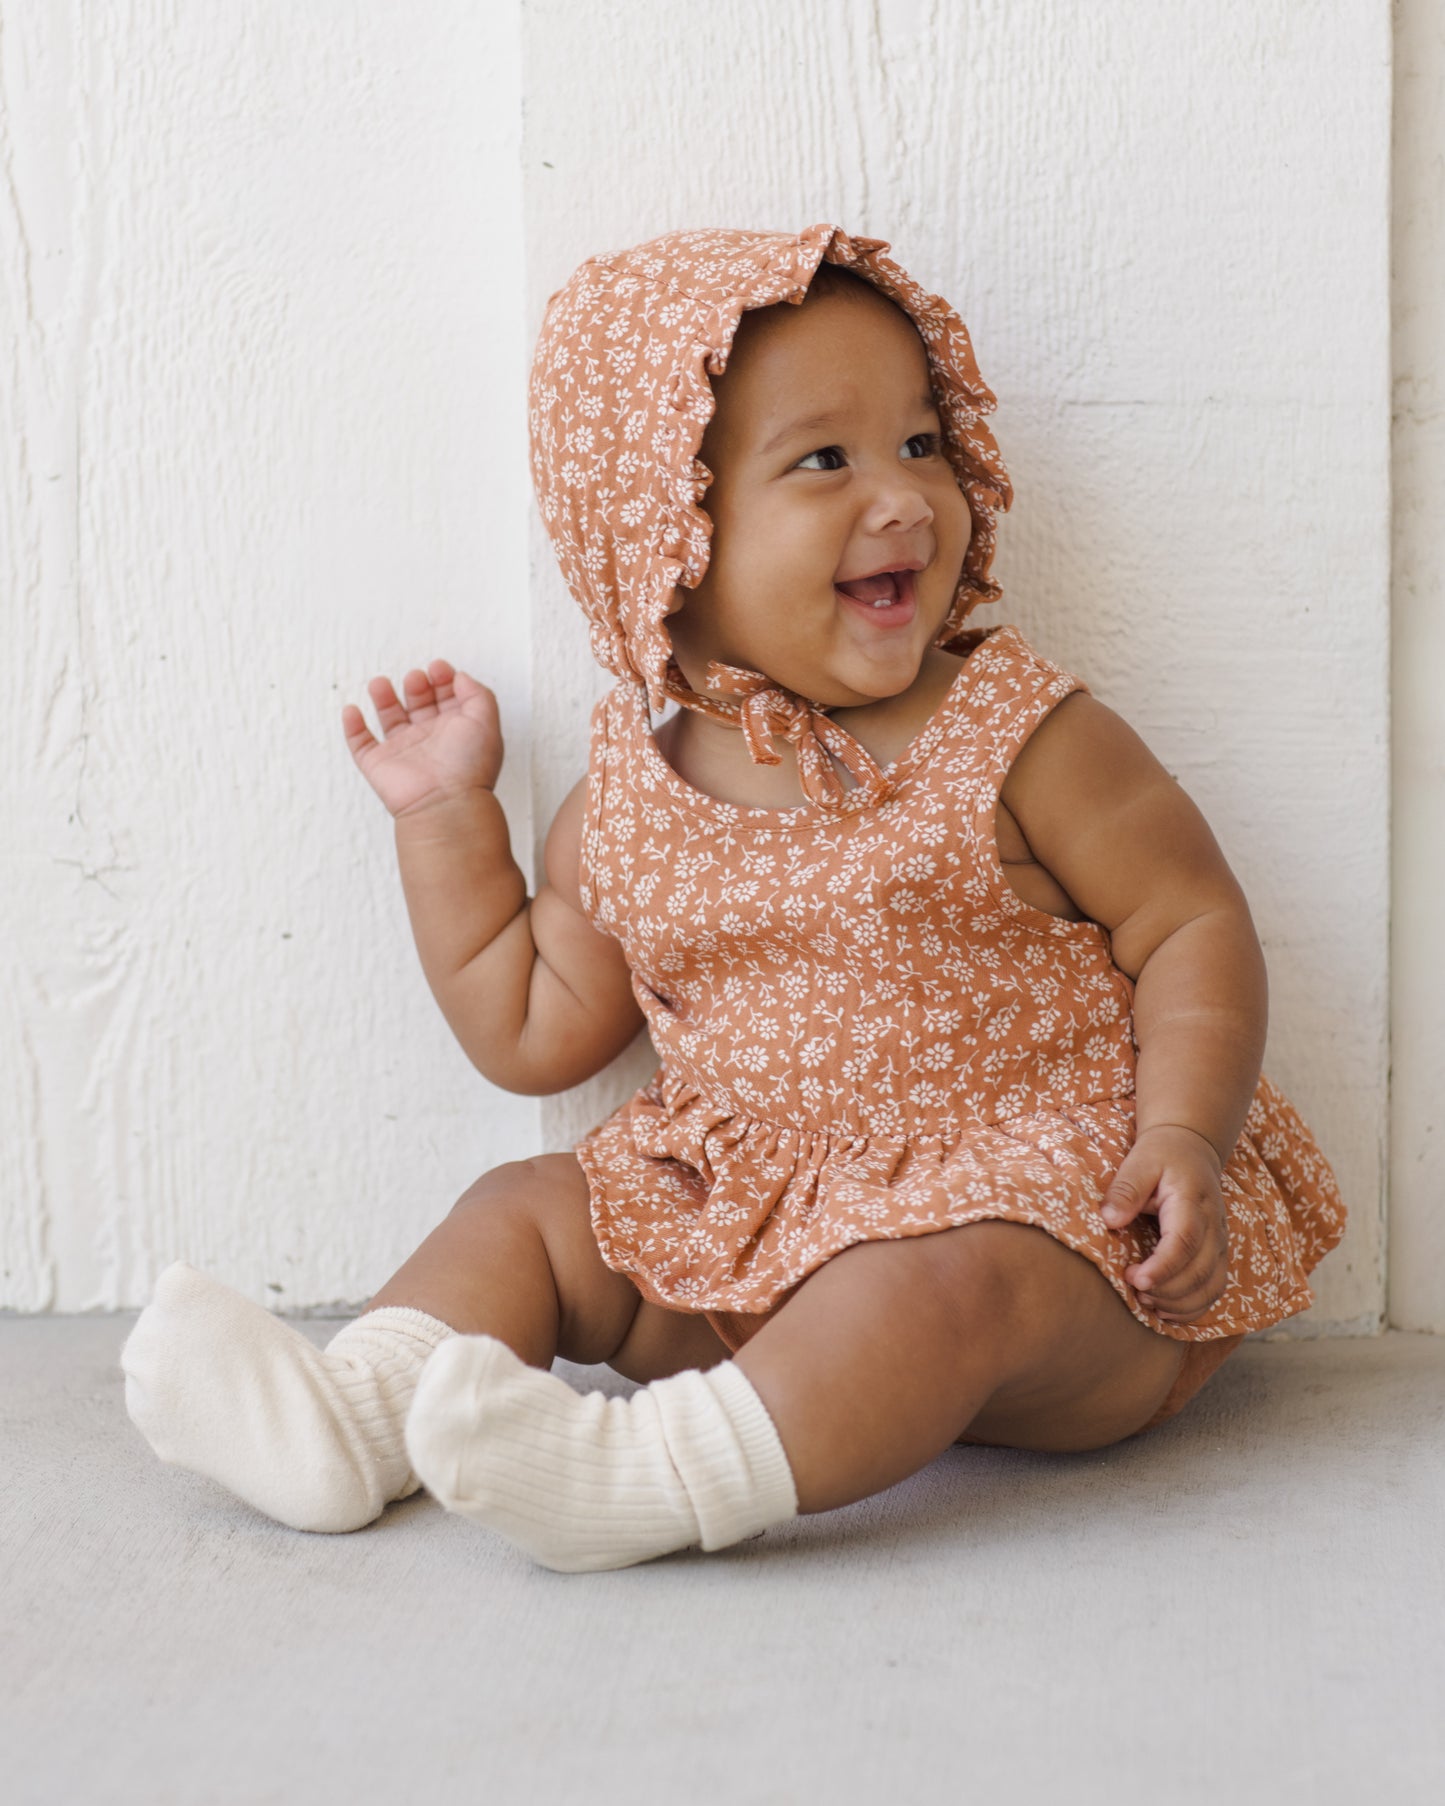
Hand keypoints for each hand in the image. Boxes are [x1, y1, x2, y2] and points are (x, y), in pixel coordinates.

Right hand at [342, 660, 502, 817]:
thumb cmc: (468, 766)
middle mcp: (431, 740)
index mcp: (457, 731)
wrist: (444, 803)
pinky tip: (353, 709)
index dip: (443, 679)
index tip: (438, 667)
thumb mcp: (485, 719)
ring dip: (384, 698)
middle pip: (420, 704)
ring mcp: (404, 752)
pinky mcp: (379, 765)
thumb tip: (460, 677)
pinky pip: (361, 744)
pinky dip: (353, 726)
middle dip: (417, 685)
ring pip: (390, 719)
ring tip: (380, 683)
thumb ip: (477, 693)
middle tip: (416, 677)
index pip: (448, 698)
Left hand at [1099, 1124, 1229, 1322]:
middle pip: (1200, 1271)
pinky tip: (1165, 1310)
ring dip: (1180, 1303)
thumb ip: (1125, 1190)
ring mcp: (1220, 1242)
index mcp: (1193, 1202)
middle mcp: (1214, 1226)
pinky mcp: (1218, 1254)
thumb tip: (1109, 1220)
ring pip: (1211, 1286)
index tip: (1136, 1279)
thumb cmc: (1161, 1156)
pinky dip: (1193, 1307)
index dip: (1163, 1267)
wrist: (1191, 1149)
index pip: (1185, 1242)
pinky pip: (1214, 1289)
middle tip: (1134, 1289)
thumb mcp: (1139, 1162)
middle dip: (1167, 1290)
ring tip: (1146, 1301)